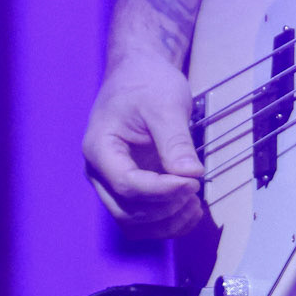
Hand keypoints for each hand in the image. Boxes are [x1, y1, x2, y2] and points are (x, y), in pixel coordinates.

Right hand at [83, 53, 205, 235]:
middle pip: (127, 211)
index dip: (161, 191)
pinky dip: (166, 221)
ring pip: (133, 223)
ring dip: (165, 222)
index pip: (127, 185)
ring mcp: (113, 182)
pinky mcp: (130, 186)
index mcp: (99, 148)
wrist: (139, 72)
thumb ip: (175, 141)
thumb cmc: (147, 82)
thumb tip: (191, 175)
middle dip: (164, 208)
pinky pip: (142, 217)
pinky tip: (191, 209)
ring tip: (195, 204)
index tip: (192, 182)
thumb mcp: (165, 105)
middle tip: (195, 189)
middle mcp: (100, 172)